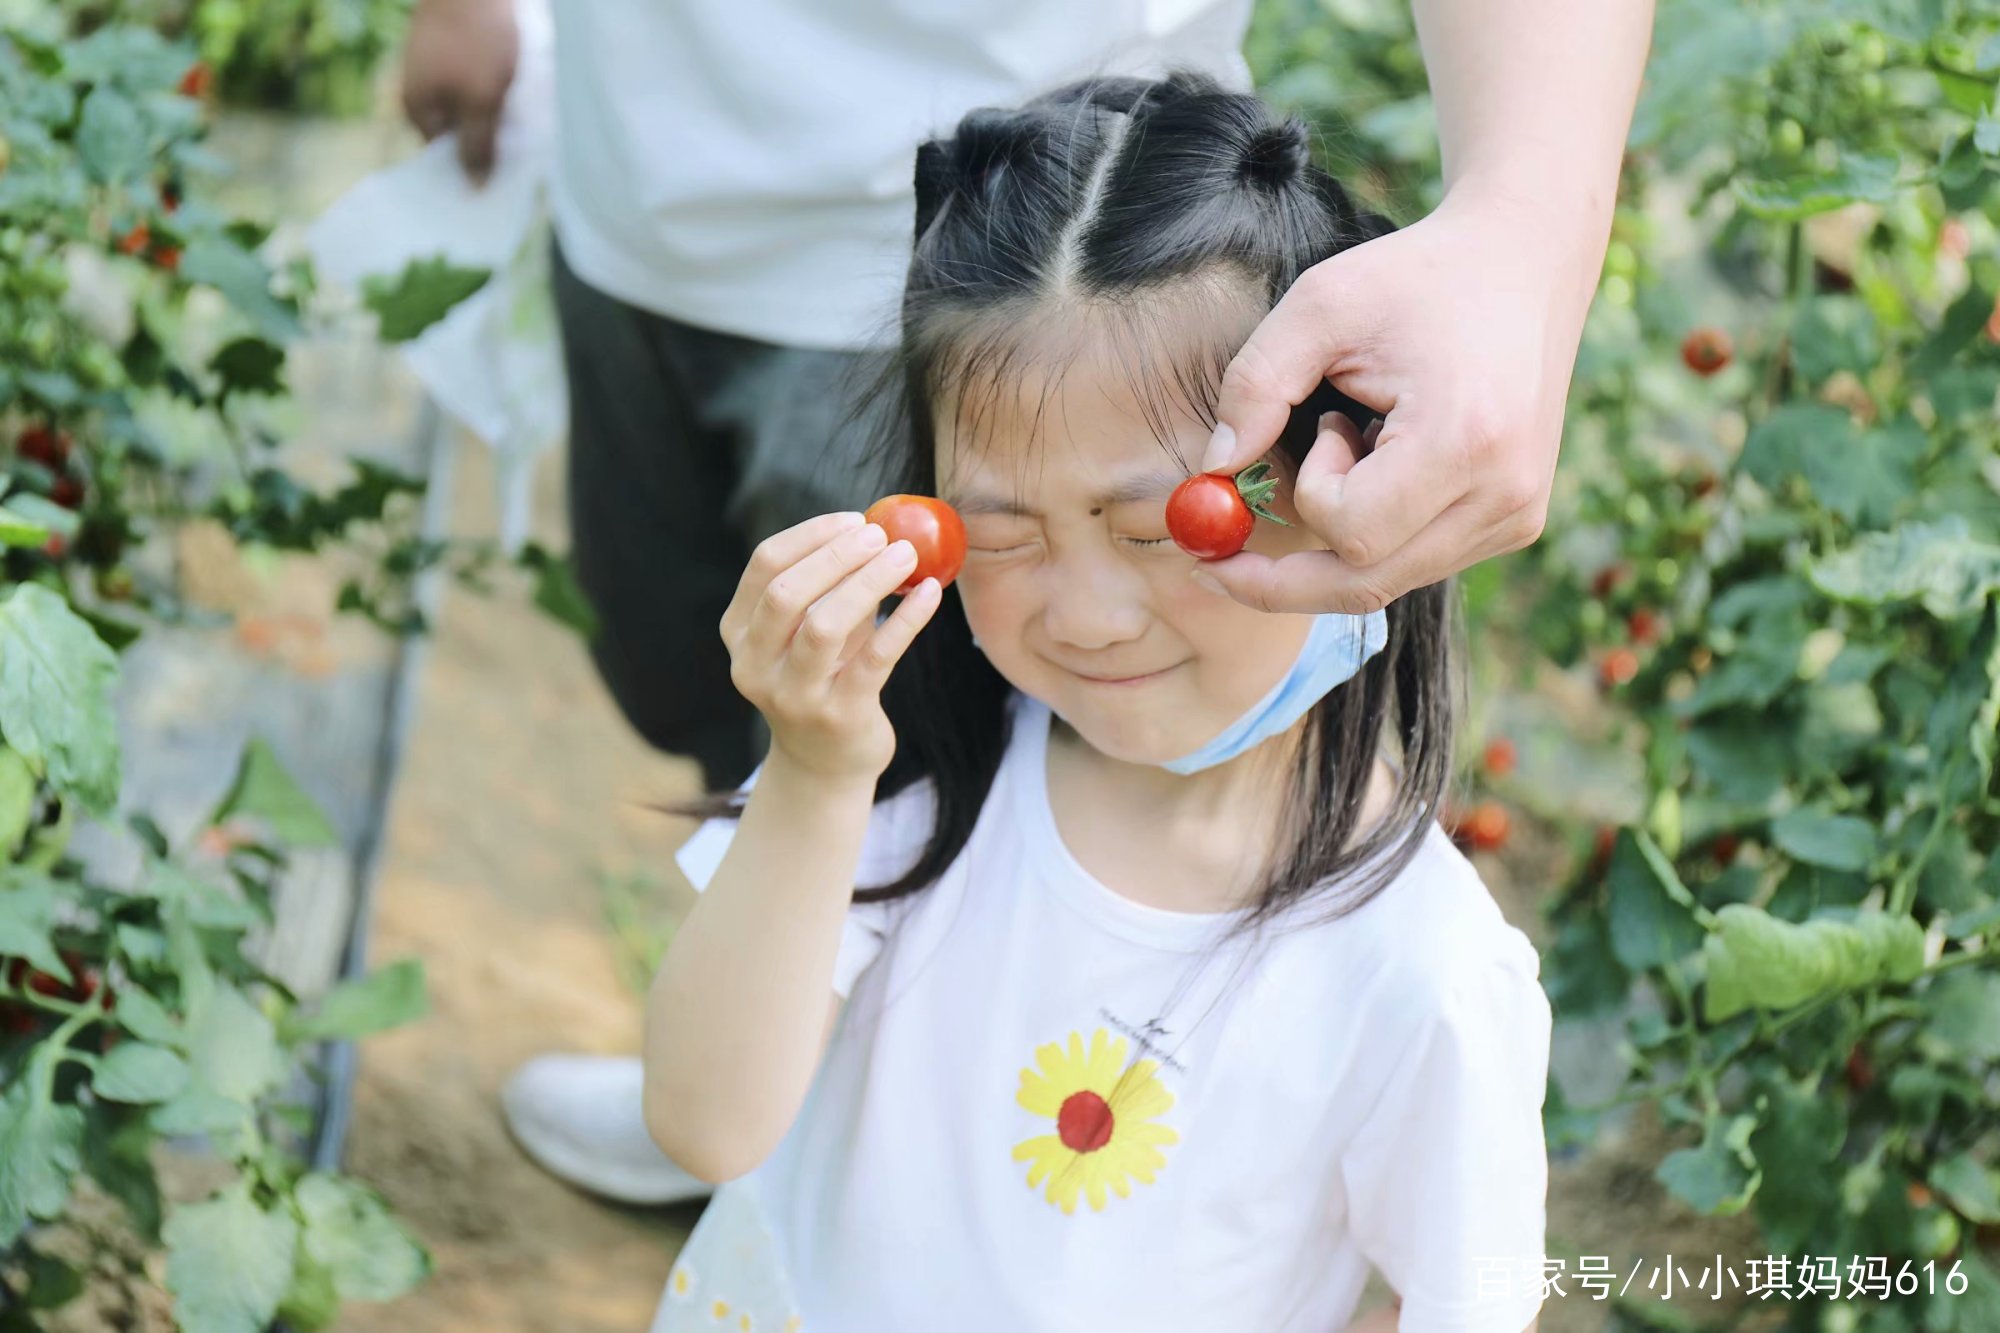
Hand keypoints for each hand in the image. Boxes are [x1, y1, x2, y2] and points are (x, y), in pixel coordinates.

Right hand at [399, 0, 519, 182]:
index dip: (473, 169)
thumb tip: (473, 189)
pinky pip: (475, 81)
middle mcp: (420, 88)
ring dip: (495, 115)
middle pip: (457, 131)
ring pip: (469, 105)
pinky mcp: (454, 46)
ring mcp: (434, 65)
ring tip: (524, 123)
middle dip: (486, 142)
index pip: (444, 157)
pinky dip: (495, 90)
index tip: (504, 183)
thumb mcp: (481, 100)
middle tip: (521, 156)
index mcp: (418, 108)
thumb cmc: (477, 40)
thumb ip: (477, 145)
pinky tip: (518, 91)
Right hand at [721, 512, 941, 783]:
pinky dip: (905, 619)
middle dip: (837, 555)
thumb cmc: (823, 677)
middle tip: (882, 534)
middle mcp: (755, 665)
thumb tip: (879, 526)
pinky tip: (930, 593)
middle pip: (786, 592)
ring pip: (823, 626)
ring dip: (868, 582)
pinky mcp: (839, 716)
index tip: (854, 519)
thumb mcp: (810, 631)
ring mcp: (793, 696)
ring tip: (907, 556)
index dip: (811, 535)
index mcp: (739, 633)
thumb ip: (829, 584)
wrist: (826, 763)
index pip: (765, 565)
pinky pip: (875, 658)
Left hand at [1194, 186, 1596, 614]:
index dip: (1312, 491)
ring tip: (1356, 441)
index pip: (1352, 528)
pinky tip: (1387, 460)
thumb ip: (1255, 384)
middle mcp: (1504, 495)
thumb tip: (1211, 470)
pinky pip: (1418, 560)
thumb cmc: (1420, 277)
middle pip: (1365, 585)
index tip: (1323, 424)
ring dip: (1338, 536)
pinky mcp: (1517, 522)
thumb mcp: (1322, 304)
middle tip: (1216, 568)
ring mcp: (1517, 517)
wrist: (1525, 261)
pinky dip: (1376, 533)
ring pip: (1388, 581)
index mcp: (1464, 440)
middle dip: (1281, 583)